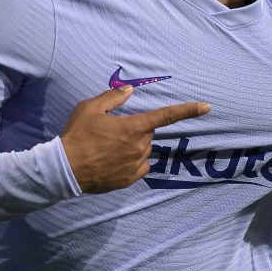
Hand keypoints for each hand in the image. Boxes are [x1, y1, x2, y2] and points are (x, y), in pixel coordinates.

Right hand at [61, 85, 210, 192]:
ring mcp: (136, 165)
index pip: (167, 116)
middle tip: (111, 132)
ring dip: (133, 147)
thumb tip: (130, 91)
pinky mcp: (130, 179)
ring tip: (107, 148)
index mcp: (133, 127)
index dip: (189, 110)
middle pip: (148, 134)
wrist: (64, 169)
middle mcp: (140, 146)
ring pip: (144, 151)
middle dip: (135, 130)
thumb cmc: (77, 135)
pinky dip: (132, 162)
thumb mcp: (90, 108)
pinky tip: (113, 161)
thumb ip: (113, 97)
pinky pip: (140, 167)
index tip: (207, 107)